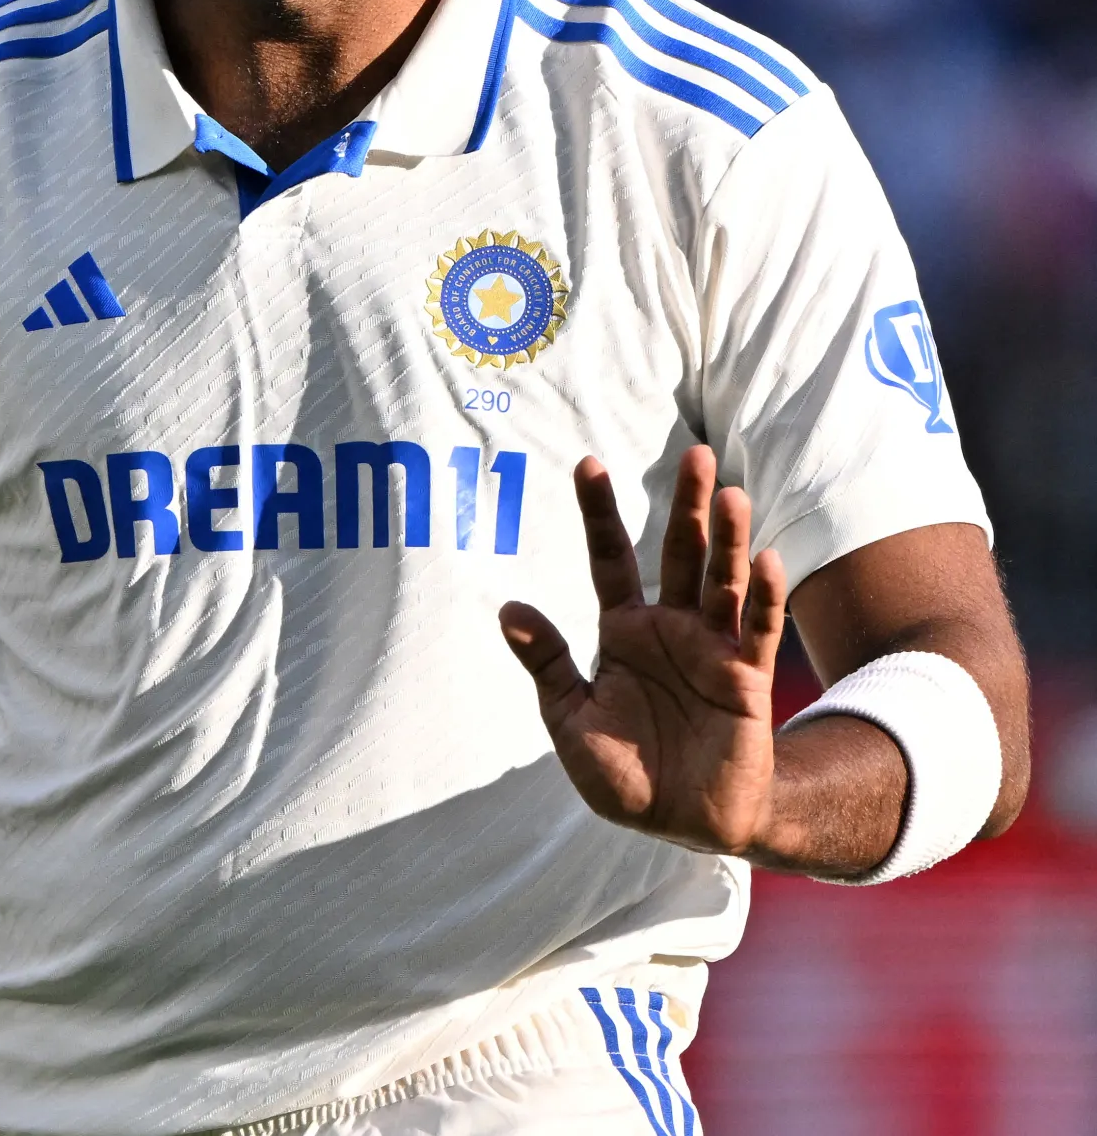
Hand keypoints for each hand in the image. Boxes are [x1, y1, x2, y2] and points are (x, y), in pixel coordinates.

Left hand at [499, 446, 787, 856]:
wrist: (684, 824)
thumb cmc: (626, 774)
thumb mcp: (572, 720)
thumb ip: (548, 664)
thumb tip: (508, 608)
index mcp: (624, 631)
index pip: (611, 558)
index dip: (601, 513)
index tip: (588, 463)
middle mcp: (672, 628)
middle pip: (681, 552)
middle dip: (688, 505)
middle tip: (696, 453)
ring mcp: (712, 650)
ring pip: (722, 581)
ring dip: (730, 538)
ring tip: (731, 494)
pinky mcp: (746, 681)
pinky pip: (755, 631)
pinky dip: (763, 596)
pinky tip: (768, 559)